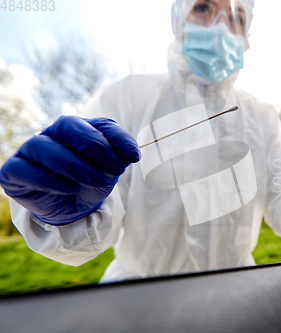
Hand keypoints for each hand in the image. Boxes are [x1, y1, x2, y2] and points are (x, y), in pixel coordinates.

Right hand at [0, 116, 140, 224]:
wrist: (72, 209)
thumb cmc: (90, 182)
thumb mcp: (110, 169)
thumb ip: (120, 156)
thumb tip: (132, 153)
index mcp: (79, 128)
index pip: (99, 123)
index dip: (118, 138)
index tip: (134, 158)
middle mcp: (52, 133)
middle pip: (68, 124)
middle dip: (95, 147)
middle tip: (114, 170)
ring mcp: (29, 150)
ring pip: (44, 146)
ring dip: (75, 166)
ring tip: (97, 182)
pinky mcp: (13, 172)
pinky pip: (26, 170)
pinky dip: (51, 180)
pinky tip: (71, 189)